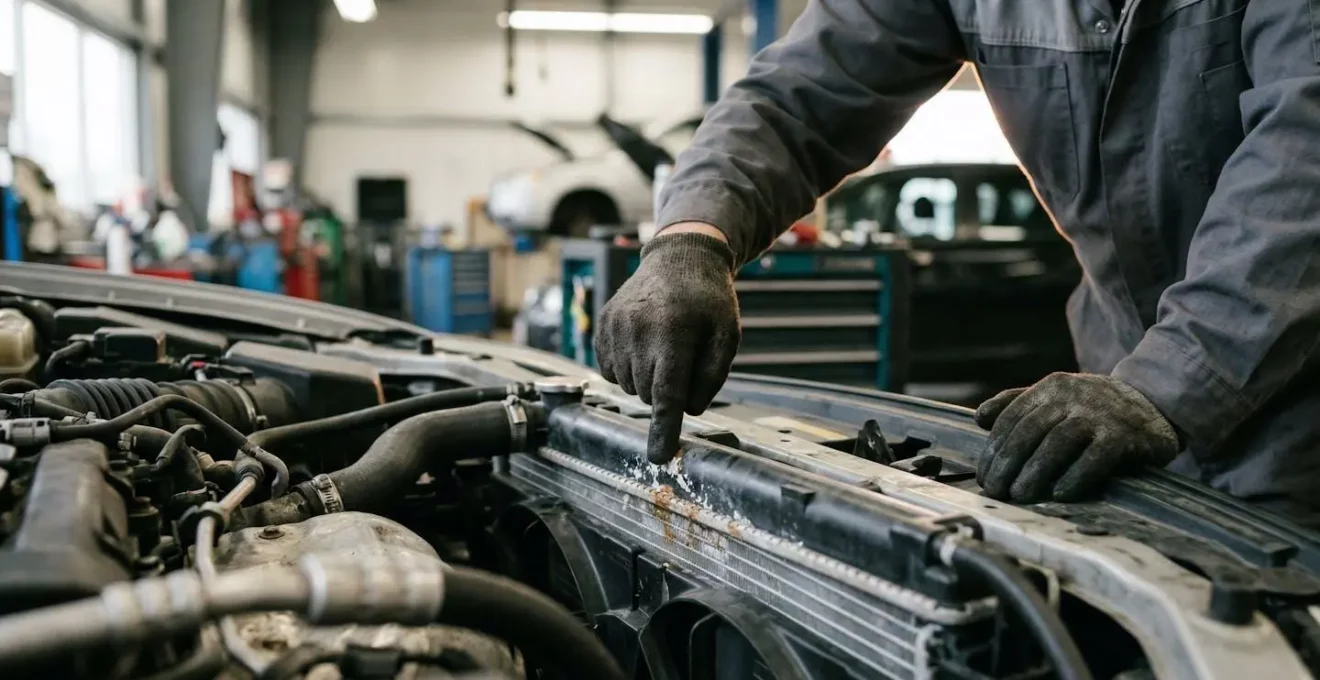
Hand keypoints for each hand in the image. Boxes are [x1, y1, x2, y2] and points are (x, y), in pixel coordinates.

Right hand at [595, 230, 740, 463]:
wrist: (680, 257)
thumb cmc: (709, 300)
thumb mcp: (727, 336)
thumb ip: (712, 377)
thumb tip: (688, 410)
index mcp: (673, 332)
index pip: (666, 394)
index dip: (663, 429)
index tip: (659, 456)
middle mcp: (637, 330)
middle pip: (647, 393)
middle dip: (665, 390)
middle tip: (683, 358)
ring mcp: (614, 327)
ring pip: (627, 385)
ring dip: (646, 379)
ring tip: (664, 346)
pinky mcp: (601, 325)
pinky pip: (610, 370)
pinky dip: (628, 368)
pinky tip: (644, 344)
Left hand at [974, 373, 1179, 502]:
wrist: (1153, 402)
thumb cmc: (1094, 408)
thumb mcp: (1056, 398)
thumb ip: (1018, 405)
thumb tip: (980, 417)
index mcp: (1050, 387)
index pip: (1012, 418)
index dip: (994, 449)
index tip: (984, 476)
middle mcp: (1072, 395)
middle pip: (1030, 430)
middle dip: (1008, 463)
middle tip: (996, 491)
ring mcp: (1100, 413)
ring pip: (1059, 442)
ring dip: (1035, 471)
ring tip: (1019, 495)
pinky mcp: (1125, 434)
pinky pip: (1096, 456)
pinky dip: (1076, 476)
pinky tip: (1059, 494)